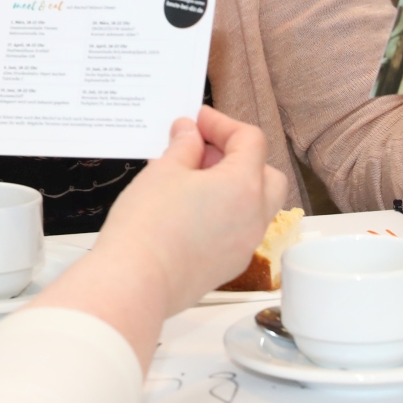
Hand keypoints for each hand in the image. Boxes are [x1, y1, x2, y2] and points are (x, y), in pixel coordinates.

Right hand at [92, 108, 289, 315]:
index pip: (250, 140)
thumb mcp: (163, 171)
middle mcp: (254, 216)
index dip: (222, 123)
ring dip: (233, 186)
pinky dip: (224, 214)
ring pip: (255, 205)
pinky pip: (238, 230)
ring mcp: (245, 245)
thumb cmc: (148, 226)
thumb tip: (189, 133)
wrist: (136, 282)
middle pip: (266, 174)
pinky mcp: (228, 266)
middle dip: (239, 156)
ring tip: (193, 181)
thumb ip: (184, 146)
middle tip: (202, 150)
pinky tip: (190, 212)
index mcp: (244, 185)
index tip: (198, 121)